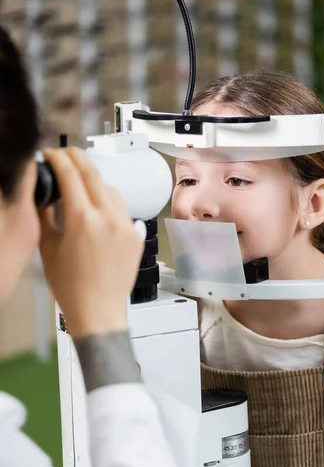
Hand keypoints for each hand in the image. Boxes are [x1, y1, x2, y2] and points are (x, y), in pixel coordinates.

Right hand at [39, 147, 144, 338]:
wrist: (98, 311)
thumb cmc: (72, 288)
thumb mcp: (48, 248)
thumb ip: (46, 215)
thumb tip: (45, 193)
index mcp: (83, 220)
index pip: (71, 174)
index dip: (58, 158)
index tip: (51, 155)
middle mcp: (109, 218)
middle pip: (93, 173)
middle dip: (77, 158)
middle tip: (66, 155)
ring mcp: (126, 226)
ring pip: (111, 189)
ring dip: (95, 182)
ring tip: (82, 189)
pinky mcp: (136, 236)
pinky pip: (123, 209)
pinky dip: (110, 204)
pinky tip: (99, 213)